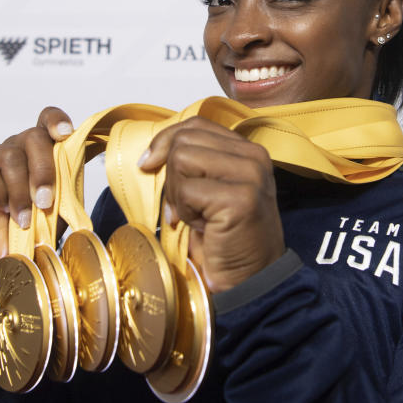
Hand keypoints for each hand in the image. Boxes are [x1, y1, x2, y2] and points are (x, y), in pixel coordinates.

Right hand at [0, 107, 73, 261]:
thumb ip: (69, 177)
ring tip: (23, 218)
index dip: (56, 121)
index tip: (65, 134)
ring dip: (21, 192)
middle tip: (45, 202)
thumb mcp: (60, 201)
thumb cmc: (35, 223)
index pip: (47, 119)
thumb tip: (86, 156)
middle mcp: (16, 146)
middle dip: (43, 171)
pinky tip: (2, 208)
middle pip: (33, 138)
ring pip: (11, 157)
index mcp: (41, 149)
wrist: (5, 251)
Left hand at [139, 117, 285, 292]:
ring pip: (182, 159)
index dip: (165, 141)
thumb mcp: (209, 190)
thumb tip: (152, 153)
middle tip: (183, 206)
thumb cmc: (226, 238)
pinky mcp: (240, 198)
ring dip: (178, 194)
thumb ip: (194, 163)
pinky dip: (185, 213)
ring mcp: (250, 175)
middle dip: (171, 175)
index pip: (196, 124)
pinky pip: (187, 191)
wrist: (249, 279)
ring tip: (196, 216)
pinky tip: (203, 228)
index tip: (148, 163)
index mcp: (248, 150)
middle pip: (185, 140)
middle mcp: (254, 156)